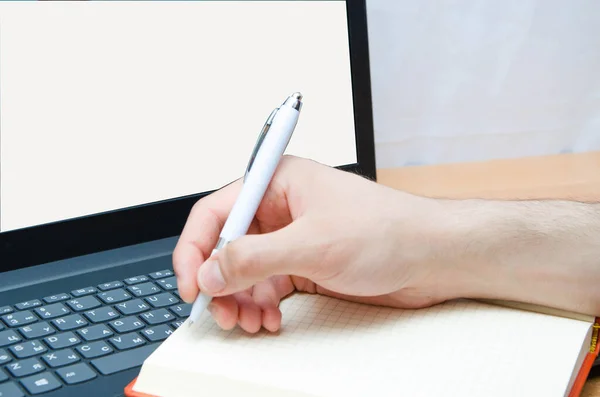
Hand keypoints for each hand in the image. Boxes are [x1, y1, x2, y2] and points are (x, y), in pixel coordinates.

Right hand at [173, 155, 454, 332]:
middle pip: (227, 245)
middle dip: (220, 283)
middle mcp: (280, 208)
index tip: (191, 284)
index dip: (196, 249)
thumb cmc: (387, 231)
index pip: (217, 212)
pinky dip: (262, 305)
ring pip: (245, 270)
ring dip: (240, 299)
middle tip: (221, 312)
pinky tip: (269, 320)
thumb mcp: (313, 244)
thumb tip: (209, 271)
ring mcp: (292, 237)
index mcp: (277, 182)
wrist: (432, 257)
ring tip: (247, 322)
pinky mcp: (304, 262)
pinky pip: (267, 285)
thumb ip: (254, 258)